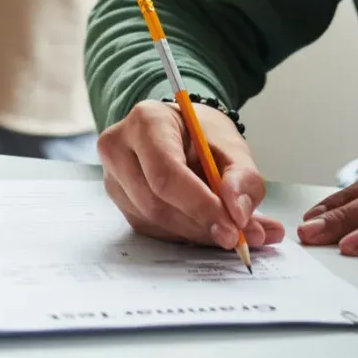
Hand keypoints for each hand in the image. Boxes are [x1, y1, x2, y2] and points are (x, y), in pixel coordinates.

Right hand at [97, 100, 285, 254]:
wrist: (183, 133)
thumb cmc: (204, 136)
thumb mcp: (232, 146)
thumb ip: (243, 177)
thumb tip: (238, 214)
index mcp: (147, 121)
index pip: (166, 173)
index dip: (199, 204)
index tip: (232, 225)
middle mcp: (120, 149)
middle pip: (156, 203)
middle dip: (201, 224)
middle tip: (237, 236)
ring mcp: (115, 179)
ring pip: (155, 222)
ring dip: (196, 232)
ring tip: (231, 229)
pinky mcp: (121, 204)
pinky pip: (154, 230)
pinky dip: (186, 234)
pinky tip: (207, 225)